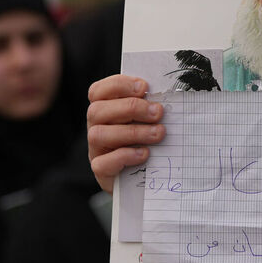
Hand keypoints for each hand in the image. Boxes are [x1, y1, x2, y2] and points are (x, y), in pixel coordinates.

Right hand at [87, 75, 165, 192]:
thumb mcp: (146, 120)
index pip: (98, 91)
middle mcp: (95, 127)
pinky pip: (103, 163)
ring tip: (158, 133)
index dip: (119, 85)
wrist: (142, 177)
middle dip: (131, 107)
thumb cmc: (146, 140)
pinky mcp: (101, 171)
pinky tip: (144, 153)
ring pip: (99, 135)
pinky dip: (125, 156)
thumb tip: (166, 97)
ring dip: (132, 132)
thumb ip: (149, 107)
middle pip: (97, 110)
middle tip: (158, 112)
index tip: (144, 87)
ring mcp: (96, 150)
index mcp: (104, 109)